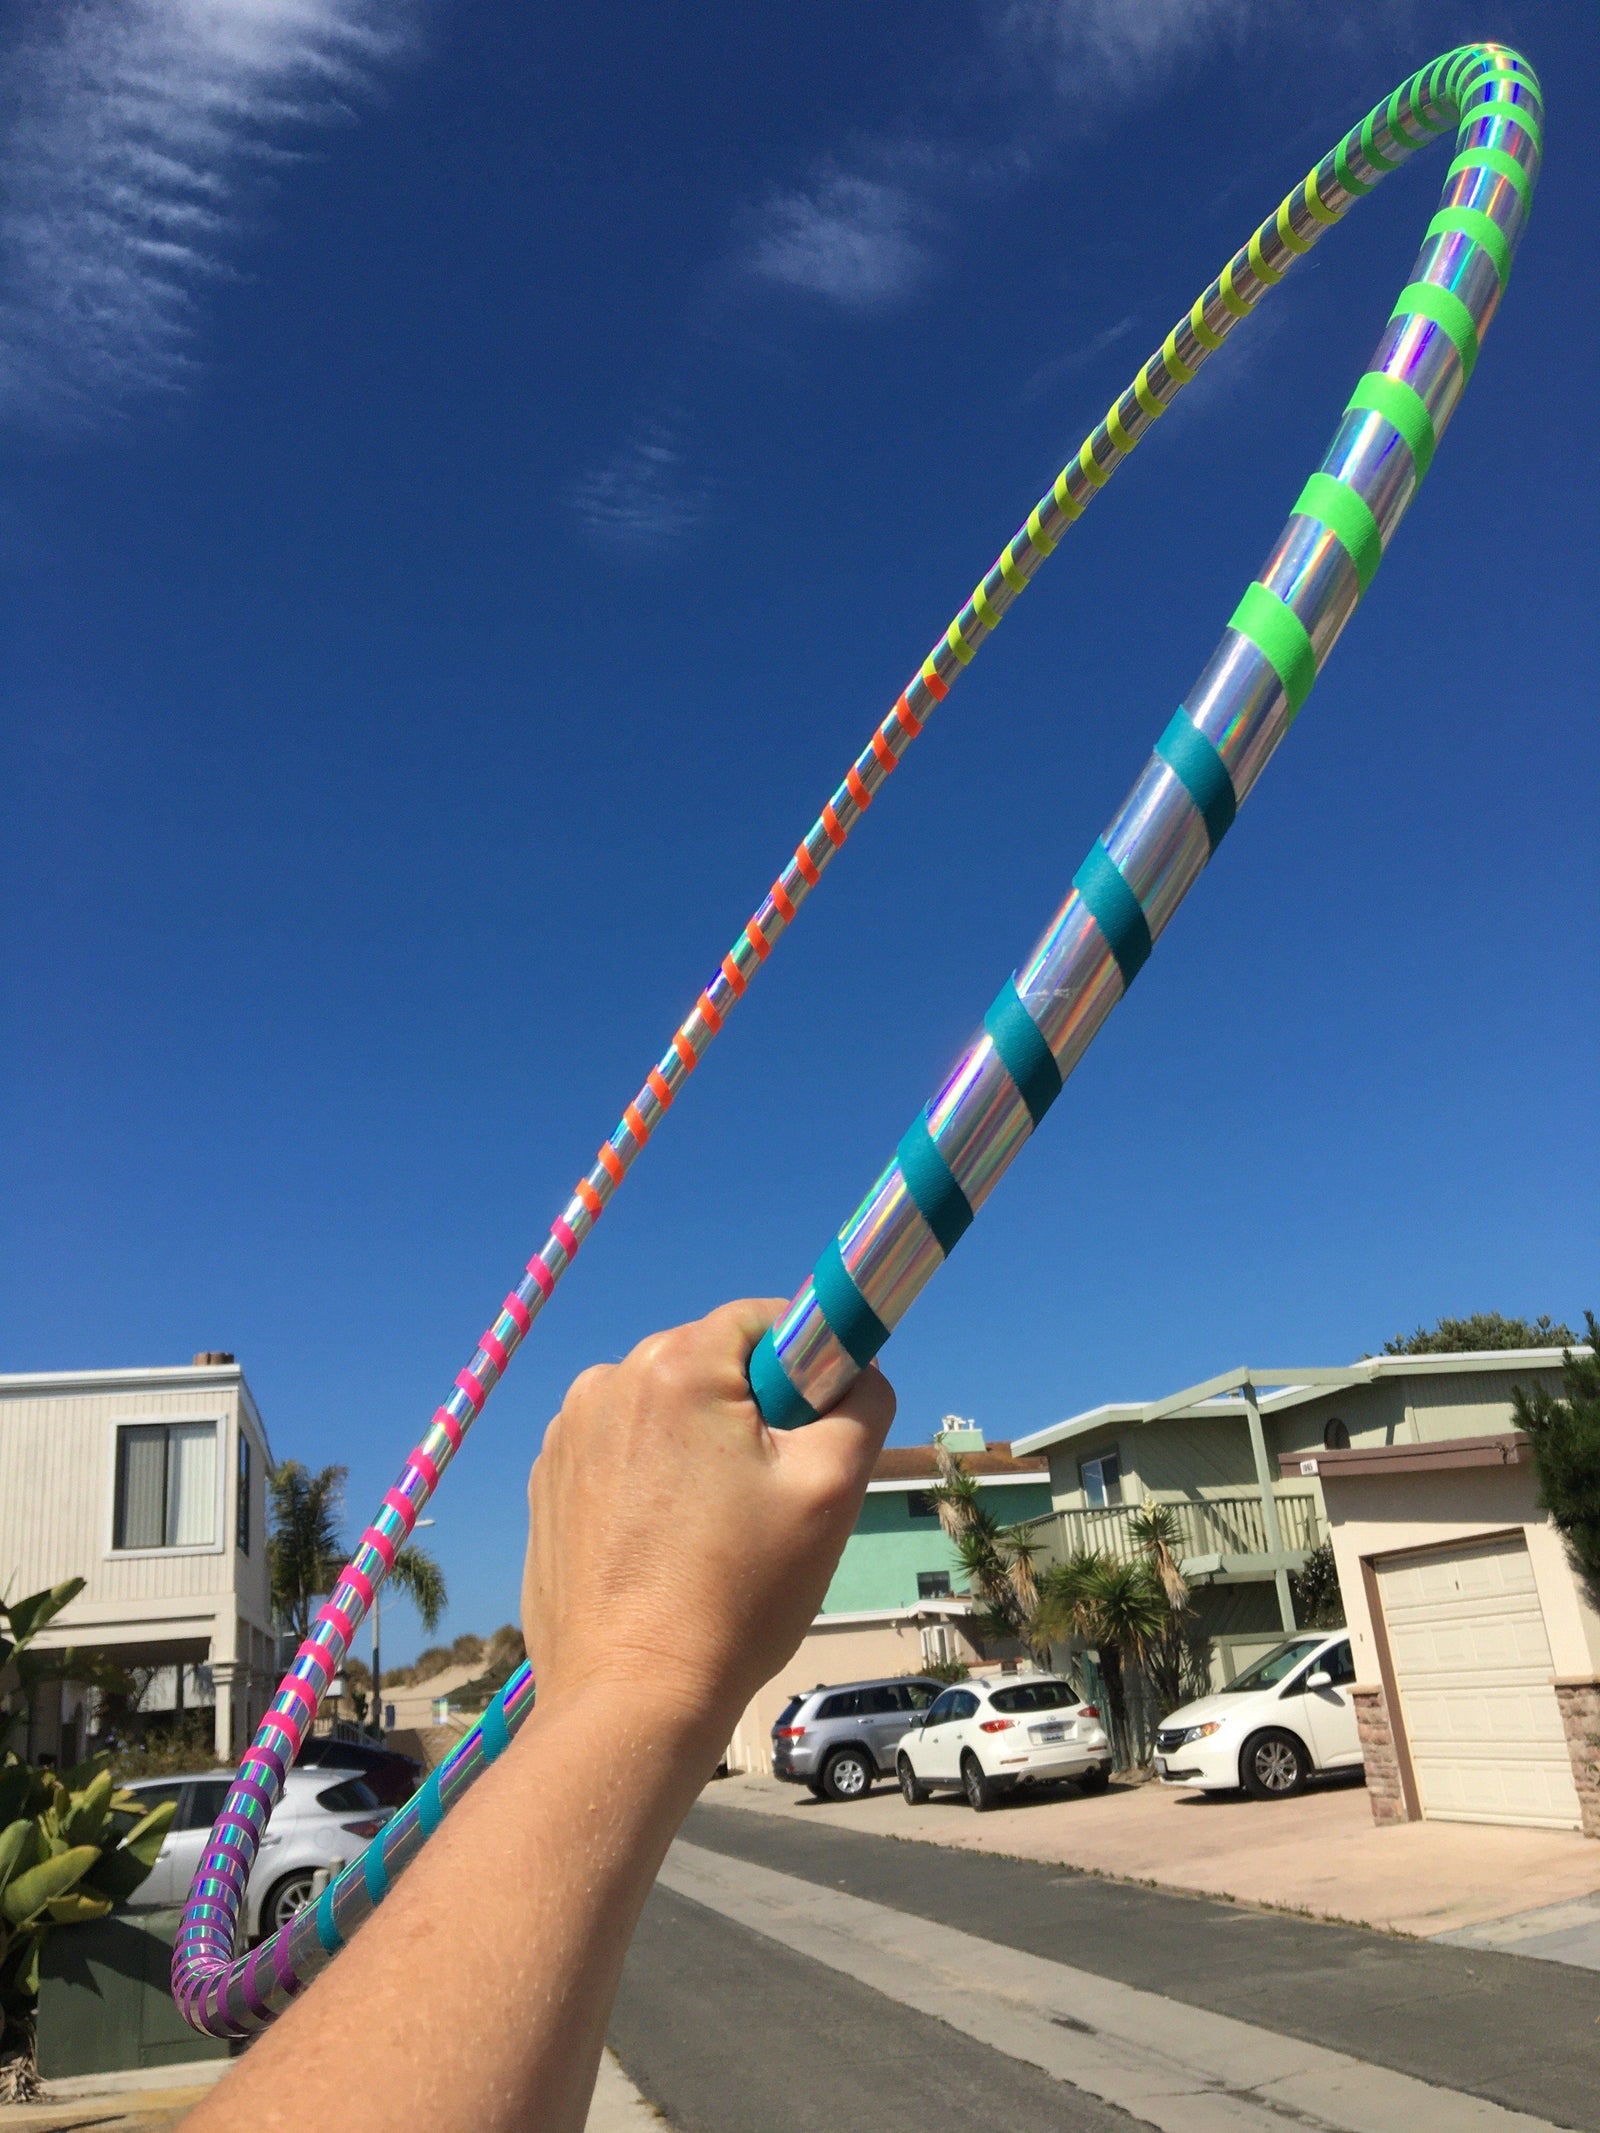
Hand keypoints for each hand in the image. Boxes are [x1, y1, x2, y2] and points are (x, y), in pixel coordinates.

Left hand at [522, 1299, 893, 1741]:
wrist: (632, 1699)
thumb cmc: (737, 1596)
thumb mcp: (832, 1489)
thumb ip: (862, 1402)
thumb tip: (858, 1369)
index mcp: (673, 1367)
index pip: (763, 1319)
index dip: (807, 1364)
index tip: (815, 1430)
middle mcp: (606, 1383)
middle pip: (710, 1363)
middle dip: (751, 1412)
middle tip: (770, 1496)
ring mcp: (565, 1435)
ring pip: (664, 1409)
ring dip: (699, 1447)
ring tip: (714, 1534)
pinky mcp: (545, 1484)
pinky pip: (620, 1452)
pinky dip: (652, 1481)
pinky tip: (667, 1548)